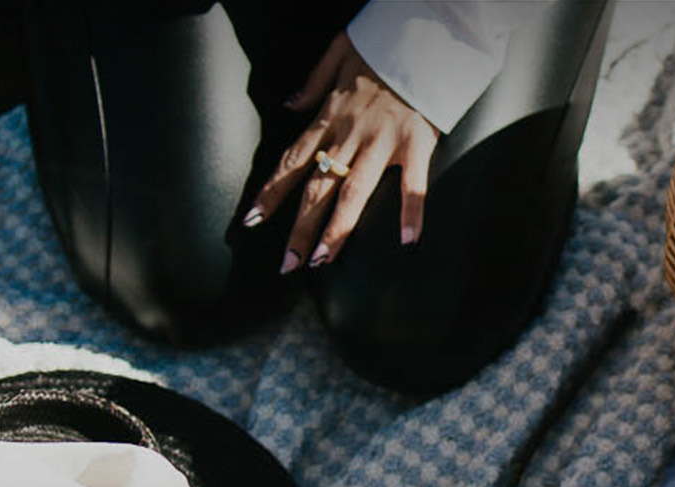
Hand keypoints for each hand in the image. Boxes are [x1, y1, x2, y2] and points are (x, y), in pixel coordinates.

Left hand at [242, 34, 437, 272]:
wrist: (421, 35)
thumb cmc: (380, 45)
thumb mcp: (336, 53)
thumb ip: (311, 83)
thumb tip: (289, 104)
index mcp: (329, 117)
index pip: (291, 162)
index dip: (270, 194)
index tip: (253, 221)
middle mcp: (350, 135)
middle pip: (317, 189)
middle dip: (299, 228)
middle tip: (288, 264)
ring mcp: (383, 142)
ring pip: (354, 193)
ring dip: (337, 230)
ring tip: (322, 260)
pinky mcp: (416, 143)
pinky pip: (413, 183)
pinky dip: (412, 212)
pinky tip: (409, 240)